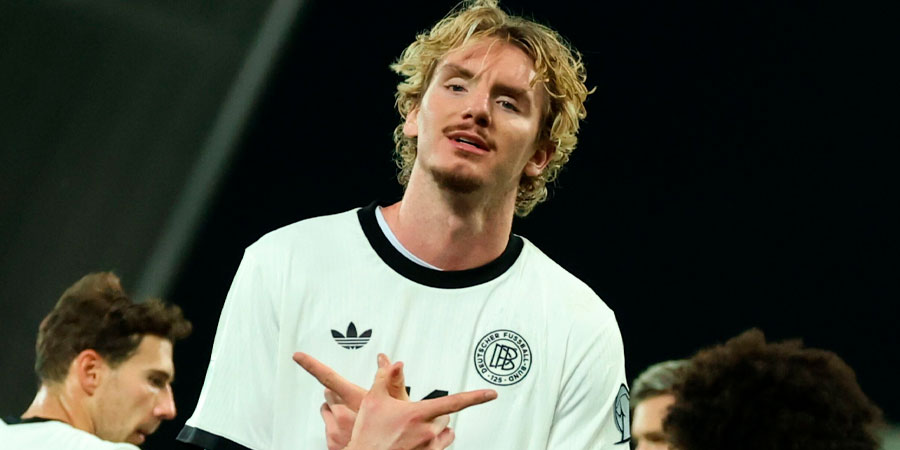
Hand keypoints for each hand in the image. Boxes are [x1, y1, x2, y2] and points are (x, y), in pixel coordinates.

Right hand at [293, 352, 497, 449]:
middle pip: (446, 417)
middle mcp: (427, 433)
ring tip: (415, 431)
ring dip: (436, 430)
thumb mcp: (373, 400)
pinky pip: (440, 448)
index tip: (491, 394)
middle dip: (435, 414)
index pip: (455, 402)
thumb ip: (386, 378)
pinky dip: (432, 443)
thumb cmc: (368, 435)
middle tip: (414, 417)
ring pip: (445, 433)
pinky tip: (416, 442)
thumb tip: (395, 364)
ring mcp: (429, 449)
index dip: (476, 397)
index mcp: (417, 414)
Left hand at [294, 353, 410, 449]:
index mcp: (356, 400)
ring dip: (336, 410)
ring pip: (327, 410)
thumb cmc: (393, 432)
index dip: (311, 365)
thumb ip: (391, 377)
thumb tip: (384, 359)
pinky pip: (327, 427)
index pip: (329, 377)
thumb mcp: (398, 402)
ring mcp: (334, 430)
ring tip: (354, 416)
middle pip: (329, 393)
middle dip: (339, 393)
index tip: (299, 356)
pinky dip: (335, 425)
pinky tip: (350, 429)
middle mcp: (342, 414)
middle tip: (354, 400)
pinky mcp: (331, 443)